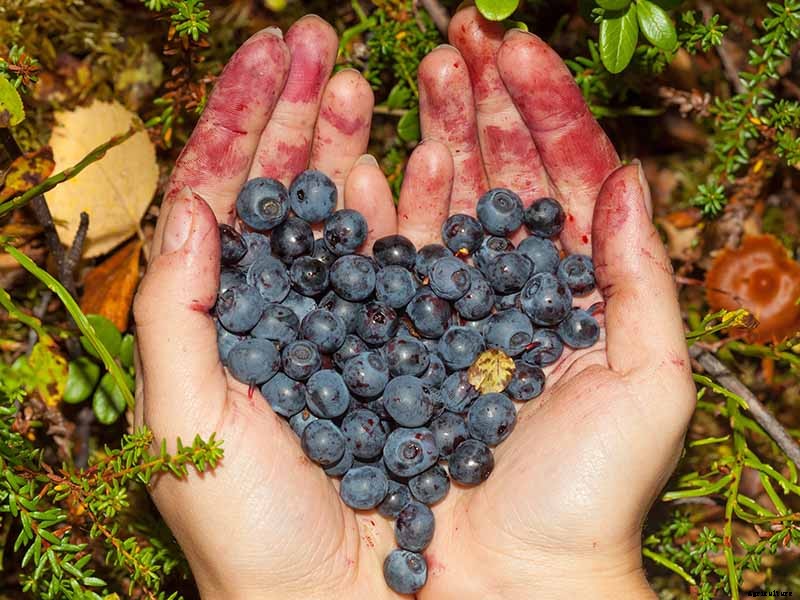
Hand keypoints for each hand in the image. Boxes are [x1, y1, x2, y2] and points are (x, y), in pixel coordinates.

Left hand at [134, 17, 401, 599]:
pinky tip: (417, 156)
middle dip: (304, 109)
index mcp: (231, 316)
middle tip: (320, 41)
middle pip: (298, 185)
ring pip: (363, 208)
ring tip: (366, 77)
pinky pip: (421, 259)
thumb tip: (187, 207)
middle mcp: (298, 308)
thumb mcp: (186, 423)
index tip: (265, 50)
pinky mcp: (423, 345)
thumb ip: (174, 312)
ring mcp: (364, 320)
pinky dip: (418, 204)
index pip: (231, 192)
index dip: (243, 117)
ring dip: (363, 138)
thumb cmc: (252, 530)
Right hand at [382, 8, 695, 597]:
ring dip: (431, 133)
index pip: (562, 179)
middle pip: (496, 177)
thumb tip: (634, 180)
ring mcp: (447, 311)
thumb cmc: (588, 497)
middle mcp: (507, 291)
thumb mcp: (648, 389)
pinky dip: (386, 206)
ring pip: (439, 203)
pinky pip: (389, 259)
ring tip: (421, 71)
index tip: (518, 50)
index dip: (544, 111)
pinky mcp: (396, 340)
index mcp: (572, 292)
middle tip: (460, 39)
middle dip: (481, 104)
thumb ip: (644, 281)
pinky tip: (377, 155)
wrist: (507, 584)